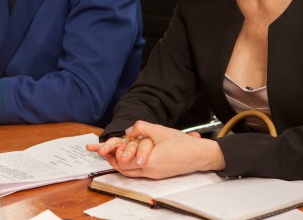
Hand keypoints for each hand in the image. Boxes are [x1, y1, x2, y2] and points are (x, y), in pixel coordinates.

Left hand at [87, 120, 223, 178]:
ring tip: (114, 153)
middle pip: (124, 170)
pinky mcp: (159, 174)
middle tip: (104, 152)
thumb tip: (128, 130)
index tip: (103, 149)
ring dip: (122, 163)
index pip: (122, 163)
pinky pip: (139, 172)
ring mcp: (155, 175)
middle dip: (113, 160)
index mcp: (149, 162)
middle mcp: (150, 171)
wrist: (199, 155)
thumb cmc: (182, 143)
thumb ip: (141, 127)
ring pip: (131, 173)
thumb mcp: (159, 130)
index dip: (112, 155)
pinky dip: (131, 165)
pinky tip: (130, 155)